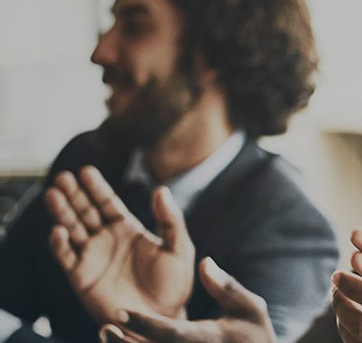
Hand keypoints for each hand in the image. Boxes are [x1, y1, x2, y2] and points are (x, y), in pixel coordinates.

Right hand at [45, 166, 194, 322]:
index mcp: (128, 229)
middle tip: (63, 177)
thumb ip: (170, 219)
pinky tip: (58, 230)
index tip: (86, 170)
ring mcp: (92, 256)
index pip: (108, 203)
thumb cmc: (174, 285)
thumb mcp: (179, 249)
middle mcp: (106, 239)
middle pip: (85, 211)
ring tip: (54, 194)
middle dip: (74, 194)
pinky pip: (65, 256)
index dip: (96, 187)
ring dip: (62, 212)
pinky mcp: (81, 276)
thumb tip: (161, 190)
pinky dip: (59, 244)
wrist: (162, 319)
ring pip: (72, 229)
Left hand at [97, 258, 276, 342]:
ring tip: (108, 333)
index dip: (143, 324)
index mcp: (207, 340)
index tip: (119, 312)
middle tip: (107, 328)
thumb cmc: (254, 336)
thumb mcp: (251, 309)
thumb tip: (205, 262)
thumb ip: (227, 287)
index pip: (170, 334)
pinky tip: (123, 341)